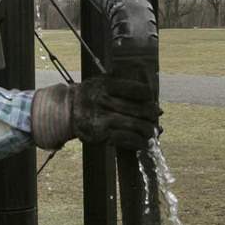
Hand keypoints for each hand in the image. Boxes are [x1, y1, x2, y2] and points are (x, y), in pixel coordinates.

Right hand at [30, 76, 158, 150]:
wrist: (67, 110)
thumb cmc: (89, 95)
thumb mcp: (100, 81)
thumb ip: (120, 82)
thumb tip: (148, 91)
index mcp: (106, 85)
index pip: (137, 90)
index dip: (148, 96)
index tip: (152, 100)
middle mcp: (105, 101)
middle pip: (139, 109)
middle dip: (152, 114)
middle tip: (157, 116)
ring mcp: (103, 119)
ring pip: (135, 125)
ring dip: (149, 130)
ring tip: (153, 131)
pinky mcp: (102, 134)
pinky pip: (126, 139)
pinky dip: (138, 142)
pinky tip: (143, 143)